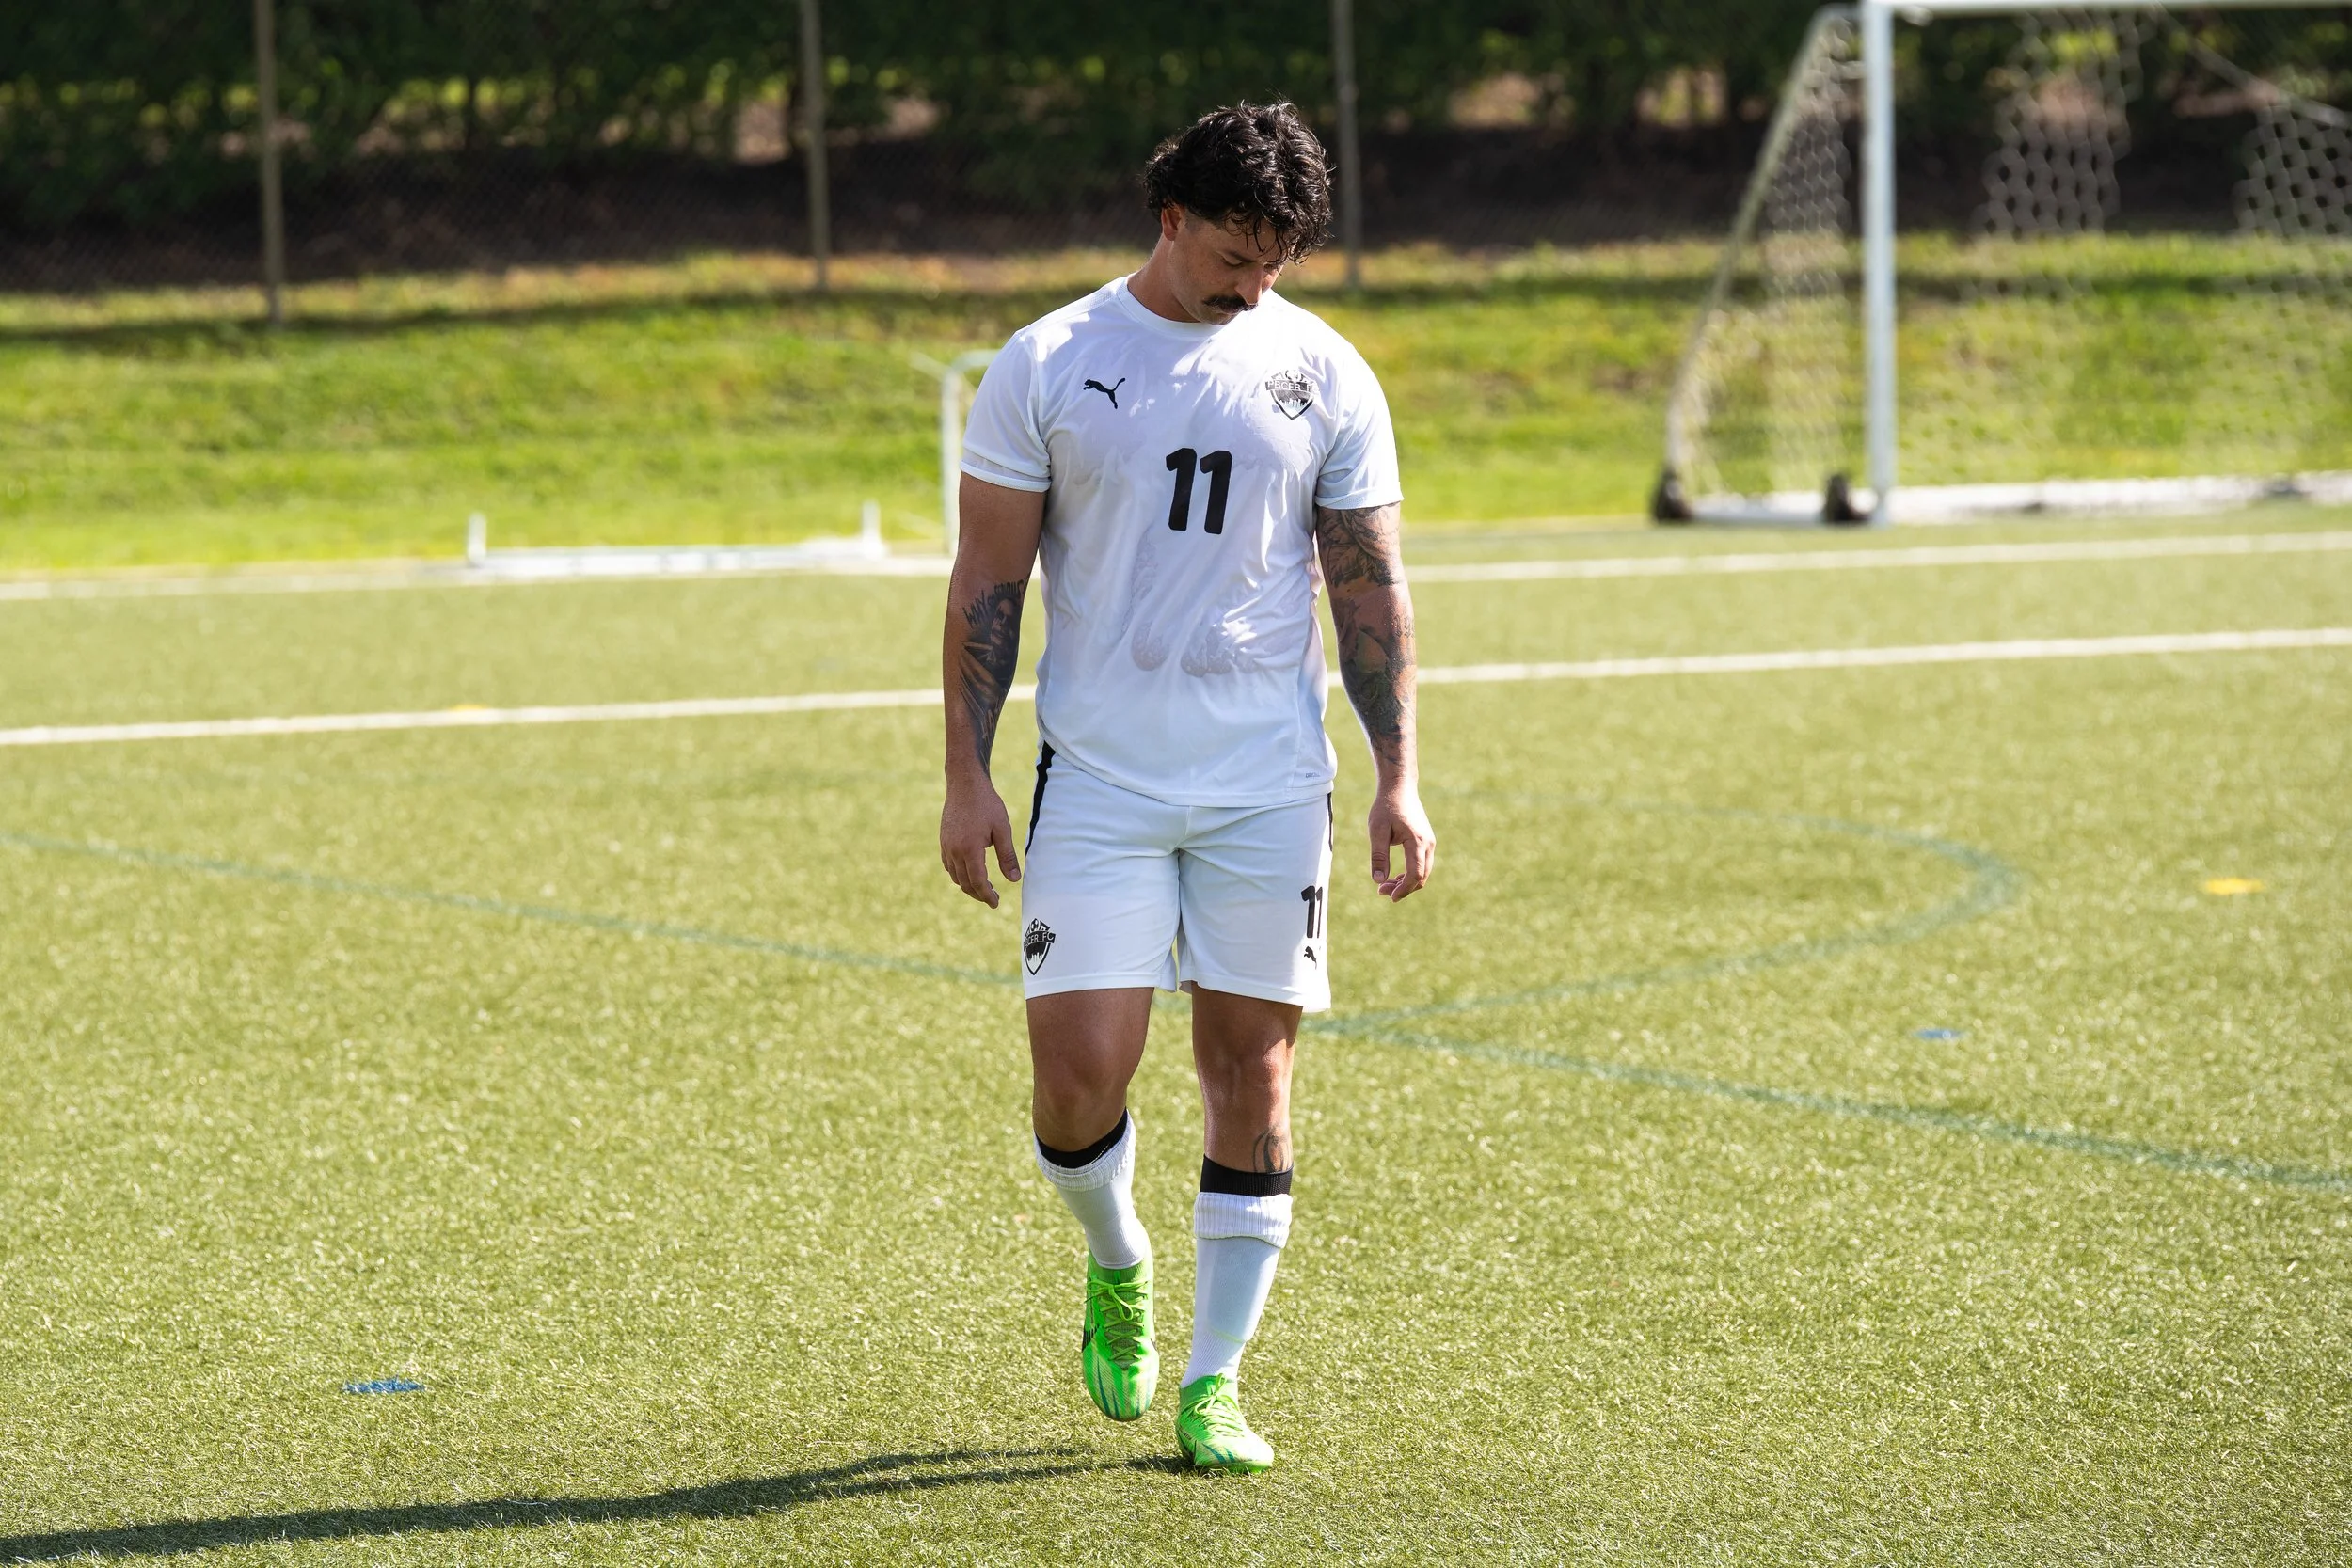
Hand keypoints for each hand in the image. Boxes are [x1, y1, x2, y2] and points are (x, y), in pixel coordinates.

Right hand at [941, 773, 1020, 907]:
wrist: (964, 783)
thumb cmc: (987, 804)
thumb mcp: (1002, 829)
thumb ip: (1007, 856)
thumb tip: (1014, 880)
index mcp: (970, 849)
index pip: (977, 882)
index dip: (987, 895)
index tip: (996, 904)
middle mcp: (954, 850)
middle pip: (964, 883)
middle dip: (978, 894)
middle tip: (993, 899)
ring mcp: (946, 846)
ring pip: (955, 876)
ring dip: (968, 886)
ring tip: (983, 888)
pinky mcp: (943, 840)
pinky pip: (948, 865)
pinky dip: (958, 874)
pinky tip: (970, 873)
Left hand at [1367, 784, 1434, 901]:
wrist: (1399, 788)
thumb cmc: (1386, 807)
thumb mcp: (1377, 831)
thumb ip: (1378, 856)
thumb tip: (1378, 881)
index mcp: (1417, 841)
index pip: (1415, 874)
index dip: (1403, 889)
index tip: (1389, 896)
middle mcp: (1428, 843)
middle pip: (1421, 876)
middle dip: (1403, 888)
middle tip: (1381, 891)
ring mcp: (1429, 842)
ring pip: (1423, 872)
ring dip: (1406, 882)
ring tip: (1385, 886)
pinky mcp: (1426, 841)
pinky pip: (1422, 864)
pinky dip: (1410, 873)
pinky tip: (1394, 877)